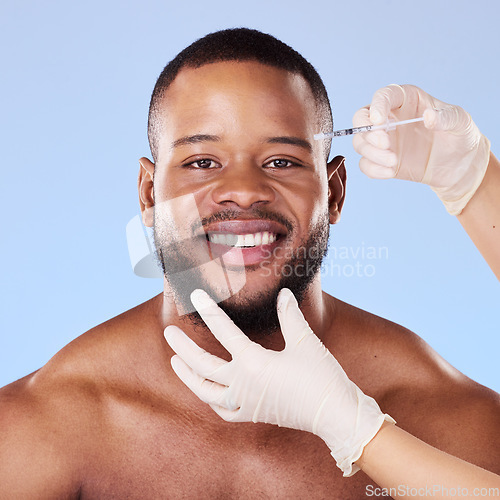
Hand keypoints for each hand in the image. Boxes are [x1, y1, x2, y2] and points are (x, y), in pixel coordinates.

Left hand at [164, 288, 394, 476]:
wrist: (336, 416)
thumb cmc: (322, 379)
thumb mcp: (306, 342)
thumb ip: (290, 316)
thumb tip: (283, 293)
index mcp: (253, 363)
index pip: (223, 332)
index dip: (208, 310)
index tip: (194, 294)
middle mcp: (243, 385)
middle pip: (202, 366)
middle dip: (183, 348)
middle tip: (168, 332)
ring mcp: (245, 403)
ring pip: (205, 392)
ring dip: (188, 377)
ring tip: (175, 362)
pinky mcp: (254, 414)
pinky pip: (223, 410)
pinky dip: (211, 400)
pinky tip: (207, 393)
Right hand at [352, 84, 490, 214]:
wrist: (459, 165)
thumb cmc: (459, 136)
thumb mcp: (461, 122)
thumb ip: (446, 117)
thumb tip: (428, 117)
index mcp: (406, 100)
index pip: (383, 96)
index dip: (377, 106)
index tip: (380, 121)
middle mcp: (390, 118)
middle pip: (361, 118)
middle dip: (367, 131)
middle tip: (384, 143)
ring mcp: (384, 141)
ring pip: (360, 143)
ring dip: (371, 153)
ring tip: (393, 162)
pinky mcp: (382, 161)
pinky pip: (366, 164)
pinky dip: (373, 169)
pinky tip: (390, 172)